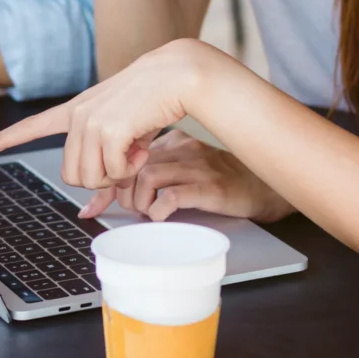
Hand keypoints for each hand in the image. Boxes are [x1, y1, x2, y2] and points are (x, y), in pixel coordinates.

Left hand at [0, 39, 220, 188]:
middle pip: (72, 175)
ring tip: (136, 150)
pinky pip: (113, 170)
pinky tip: (144, 146)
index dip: (2, 139)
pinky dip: (132, 168)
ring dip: (118, 175)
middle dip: (101, 179)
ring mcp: (90, 120)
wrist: (179, 75)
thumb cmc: (156, 104)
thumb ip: (106, 165)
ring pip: (90, 178)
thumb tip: (89, 209)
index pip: (32, 126)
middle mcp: (77, 115)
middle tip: (126, 161)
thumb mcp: (126, 134)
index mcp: (76, 111)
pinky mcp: (108, 128)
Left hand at [78, 130, 294, 222]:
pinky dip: (159, 209)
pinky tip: (160, 216)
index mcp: (173, 141)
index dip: (106, 183)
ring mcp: (198, 166)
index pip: (126, 154)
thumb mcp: (181, 173)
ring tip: (145, 212)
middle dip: (120, 192)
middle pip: (131, 165)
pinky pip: (173, 196)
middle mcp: (182, 148)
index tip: (93, 206)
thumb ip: (146, 179)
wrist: (266, 186)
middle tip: (129, 209)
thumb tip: (98, 202)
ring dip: (138, 200)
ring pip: (148, 176)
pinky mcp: (212, 187)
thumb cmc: (221, 181)